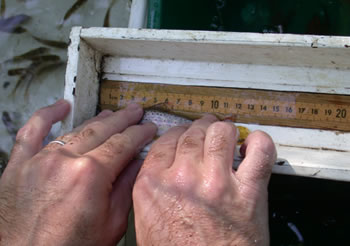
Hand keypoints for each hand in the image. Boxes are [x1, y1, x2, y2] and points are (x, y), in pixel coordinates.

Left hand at [0, 100, 155, 245]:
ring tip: (111, 114)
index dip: (139, 134)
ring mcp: (40, 160)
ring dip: (96, 120)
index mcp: (90, 175)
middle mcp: (65, 162)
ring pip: (75, 129)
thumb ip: (125, 188)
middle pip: (102, 130)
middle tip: (135, 112)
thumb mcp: (111, 225)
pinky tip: (60, 107)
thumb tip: (136, 163)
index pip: (123, 144)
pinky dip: (46, 115)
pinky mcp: (20, 165)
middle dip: (123, 119)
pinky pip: (32, 132)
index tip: (147, 128)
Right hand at [133, 115, 275, 245]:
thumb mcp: (146, 220)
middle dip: (201, 128)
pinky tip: (254, 146)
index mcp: (154, 183)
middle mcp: (183, 177)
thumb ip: (151, 187)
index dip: (179, 132)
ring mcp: (217, 182)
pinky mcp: (248, 192)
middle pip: (194, 132)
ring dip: (225, 131)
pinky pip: (260, 152)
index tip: (185, 134)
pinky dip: (260, 142)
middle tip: (207, 131)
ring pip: (222, 132)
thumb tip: (162, 165)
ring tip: (228, 136)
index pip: (167, 139)